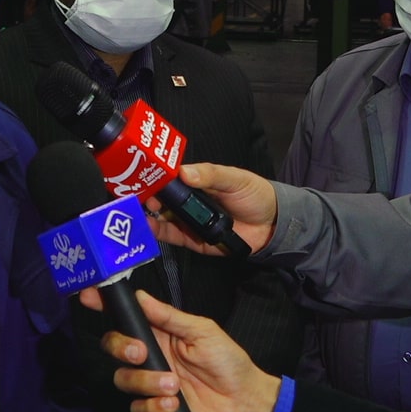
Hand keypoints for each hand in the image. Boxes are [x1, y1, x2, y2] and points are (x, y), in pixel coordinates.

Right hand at [80, 288, 280, 411]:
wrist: (244, 401)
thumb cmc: (228, 362)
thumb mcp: (203, 331)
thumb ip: (170, 316)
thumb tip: (141, 296)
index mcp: (158, 335)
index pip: (125, 319)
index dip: (104, 306)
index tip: (89, 297)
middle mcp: (150, 358)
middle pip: (114, 349)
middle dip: (123, 350)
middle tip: (142, 355)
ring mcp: (150, 385)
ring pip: (124, 382)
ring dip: (147, 386)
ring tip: (174, 390)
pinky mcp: (156, 411)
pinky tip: (165, 410)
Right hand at [147, 163, 278, 254]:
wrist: (271, 225)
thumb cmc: (254, 195)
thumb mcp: (234, 179)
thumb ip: (211, 175)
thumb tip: (185, 172)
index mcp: (197, 181)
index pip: (170, 177)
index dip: (155, 177)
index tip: (143, 177)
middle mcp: (188, 200)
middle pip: (161, 198)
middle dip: (147, 197)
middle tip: (140, 198)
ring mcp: (188, 220)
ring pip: (161, 217)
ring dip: (148, 215)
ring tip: (139, 213)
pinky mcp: (191, 239)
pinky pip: (170, 236)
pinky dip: (158, 232)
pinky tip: (149, 227)